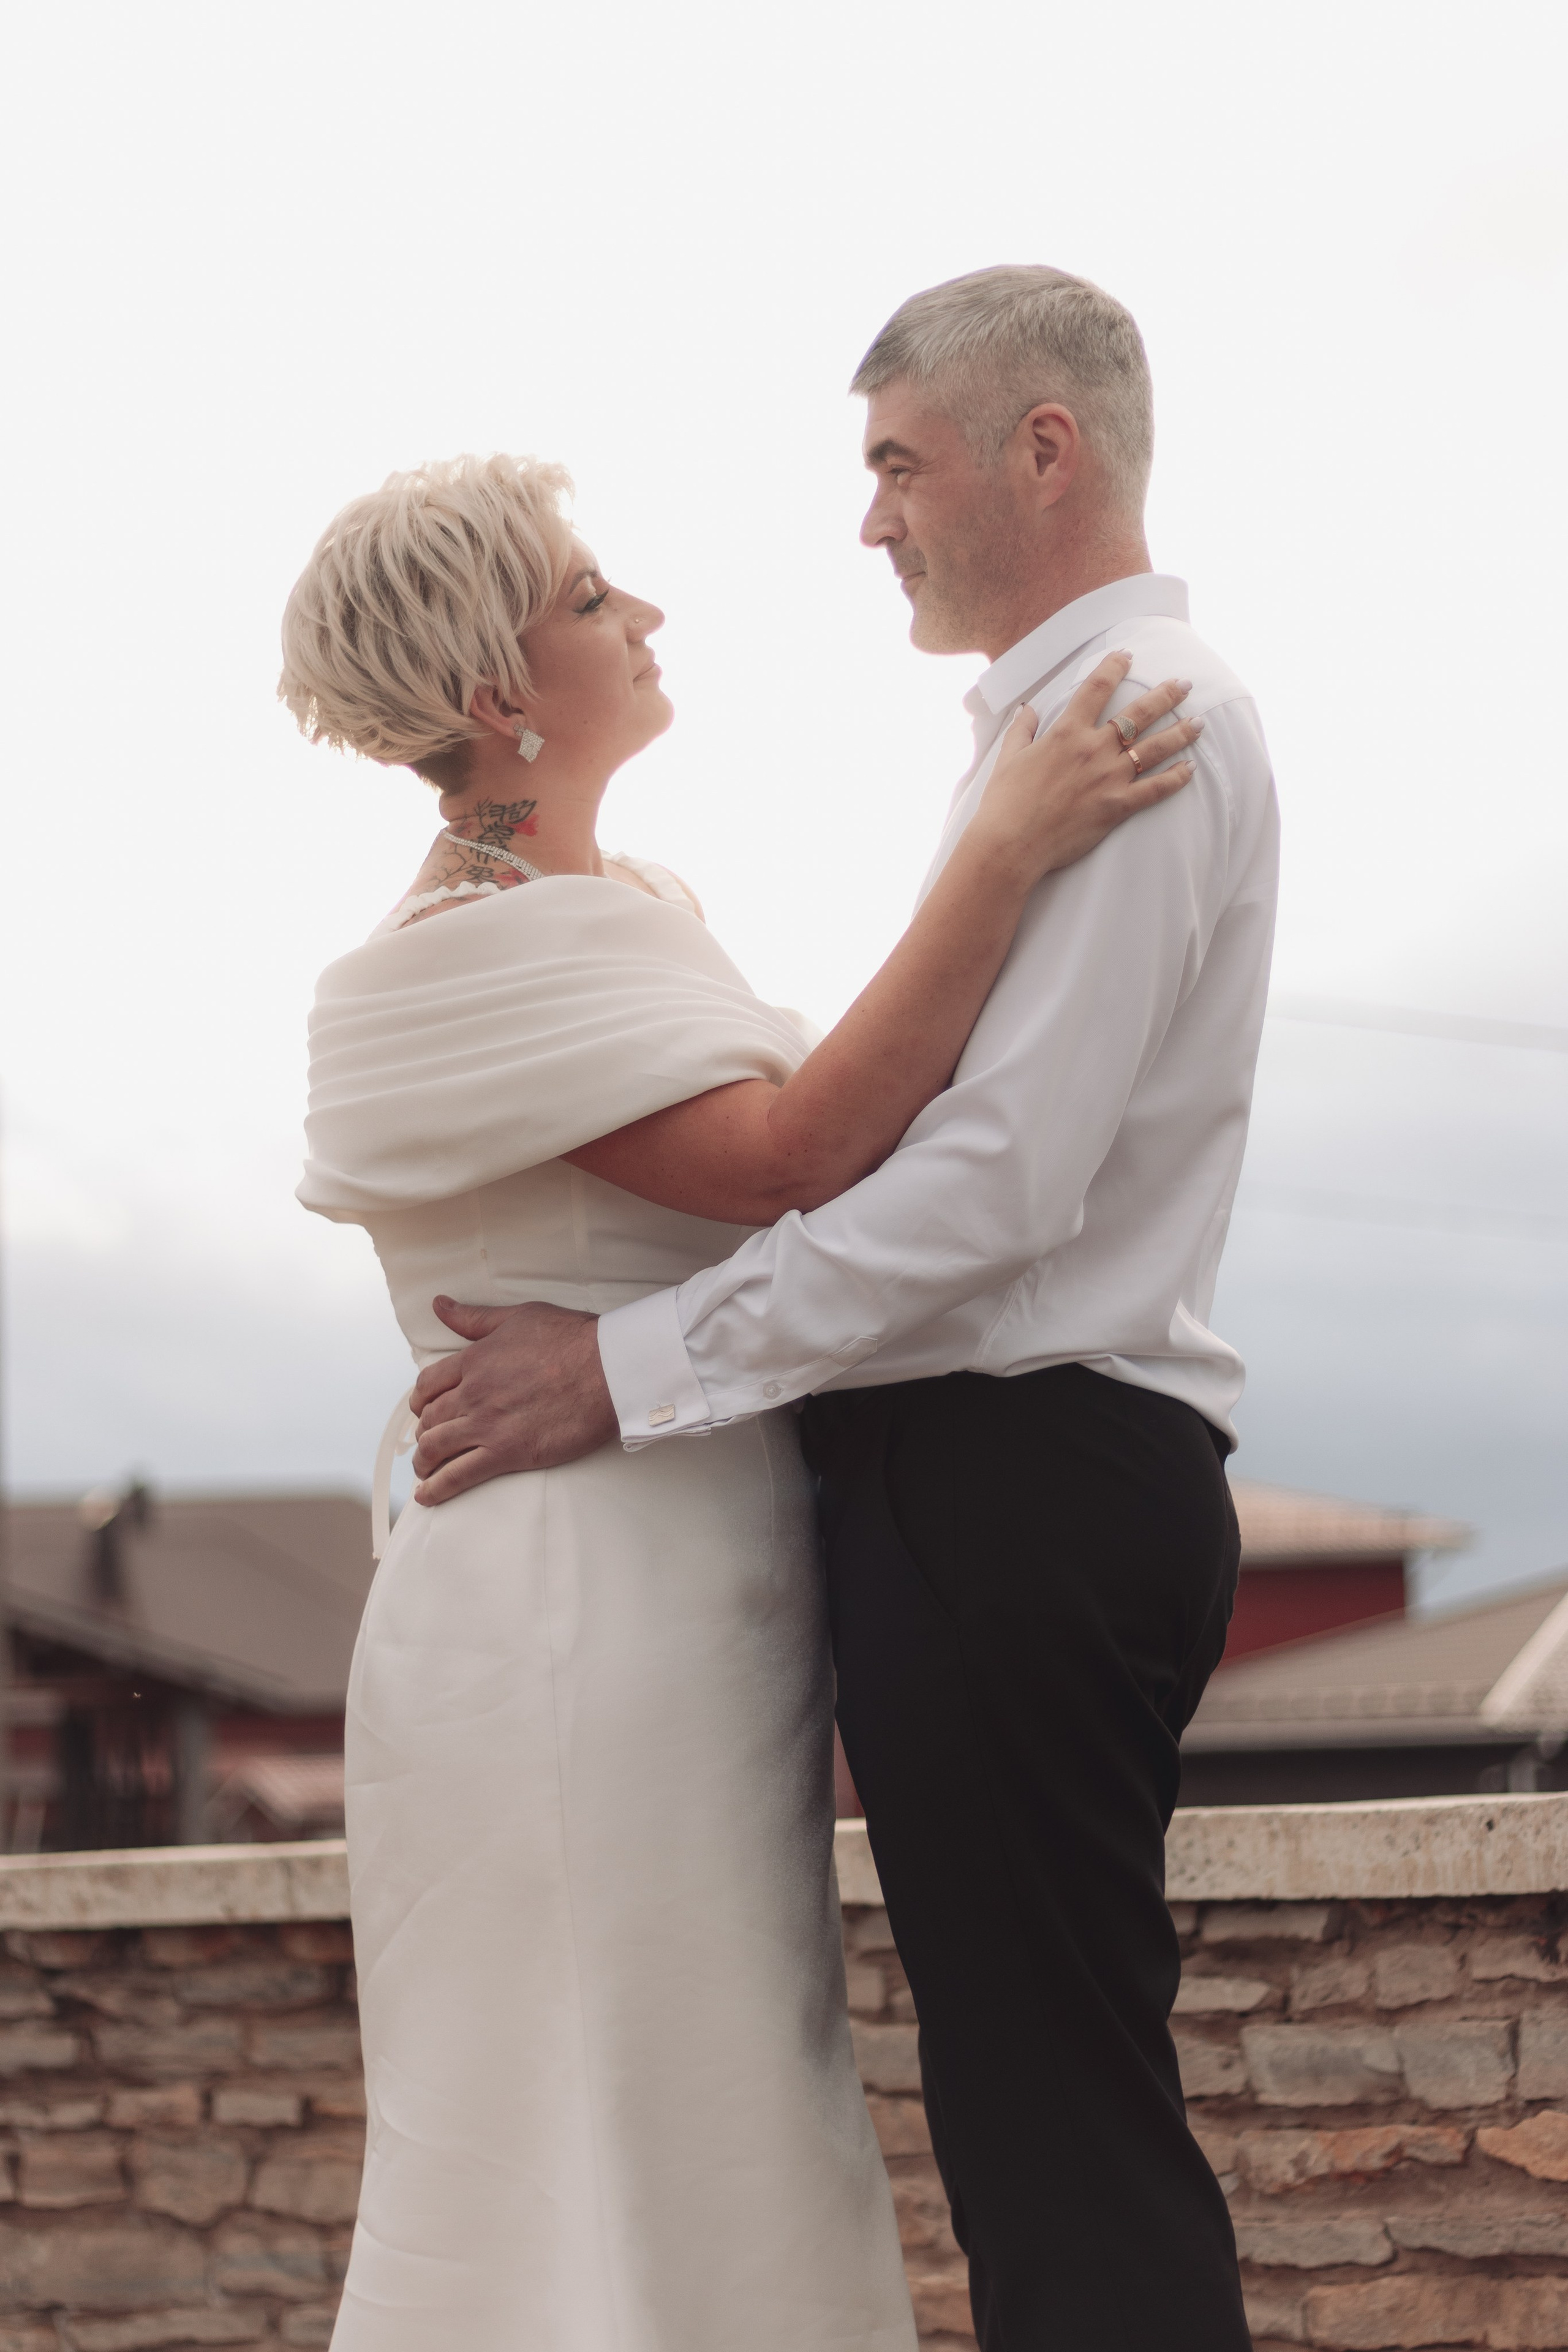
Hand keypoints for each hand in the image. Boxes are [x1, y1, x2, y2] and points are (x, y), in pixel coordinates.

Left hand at [410, 1297, 618, 1502]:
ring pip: (435, 1448)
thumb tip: (439, 1305)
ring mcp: (487, 1425)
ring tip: (426, 1471)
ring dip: (425, 1462)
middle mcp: (473, 1393)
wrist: (608, 1369)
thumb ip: (474, 1318)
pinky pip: (458, 1476)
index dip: (421, 1401)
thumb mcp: (517, 1317)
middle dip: (424, 1432)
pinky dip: (436, 1489)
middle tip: (430, 1442)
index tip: (424, 1410)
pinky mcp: (507, 1453)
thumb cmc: (570, 1339)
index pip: (427, 1385)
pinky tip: (427, 1496)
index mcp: (474, 1360)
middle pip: (429, 1419)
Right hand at [968, 651, 1202, 886]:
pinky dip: (1175, 779)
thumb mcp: (1008, 757)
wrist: (1012, 842)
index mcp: (1066, 733)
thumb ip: (1022, 729)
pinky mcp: (1117, 806)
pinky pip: (1155, 790)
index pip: (1096, 689)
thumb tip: (1028, 708)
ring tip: (1199, 723)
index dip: (1114, 667)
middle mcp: (1094, 749)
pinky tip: (1190, 769)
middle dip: (1165, 696)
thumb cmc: (1005, 801)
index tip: (1128, 656)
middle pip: (1139, 714)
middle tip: (1185, 685)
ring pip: (1155, 749)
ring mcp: (1109, 778)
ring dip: (1180, 733)